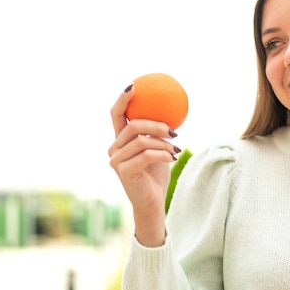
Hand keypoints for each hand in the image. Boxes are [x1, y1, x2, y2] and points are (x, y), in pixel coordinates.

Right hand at [108, 84, 178, 245]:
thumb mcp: (159, 150)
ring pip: (141, 140)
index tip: (134, 86)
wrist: (153, 203)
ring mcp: (116, 160)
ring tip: (175, 150)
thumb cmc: (156, 176)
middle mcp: (114, 149)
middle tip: (174, 131)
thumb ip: (158, 134)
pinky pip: (146, 154)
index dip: (122, 99)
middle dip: (155, 125)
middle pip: (132, 126)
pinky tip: (172, 158)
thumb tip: (173, 113)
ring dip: (163, 143)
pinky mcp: (123, 171)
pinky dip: (162, 154)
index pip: (116, 115)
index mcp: (120, 140)